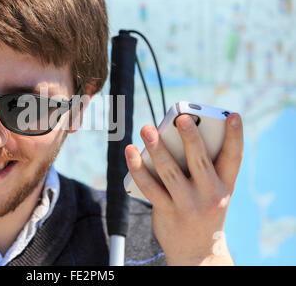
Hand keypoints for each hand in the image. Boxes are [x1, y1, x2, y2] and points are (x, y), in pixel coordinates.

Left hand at [125, 113, 243, 264]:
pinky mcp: (167, 212)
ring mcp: (188, 205)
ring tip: (147, 128)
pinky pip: (150, 186)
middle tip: (181, 117)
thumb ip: (200, 166)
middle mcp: (210, 195)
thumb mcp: (212, 192)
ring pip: (170, 171)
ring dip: (157, 148)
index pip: (234, 159)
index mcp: (225, 186)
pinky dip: (138, 168)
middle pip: (199, 161)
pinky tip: (131, 152)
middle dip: (190, 137)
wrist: (197, 252)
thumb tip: (170, 136)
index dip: (235, 136)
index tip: (233, 115)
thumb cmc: (203, 210)